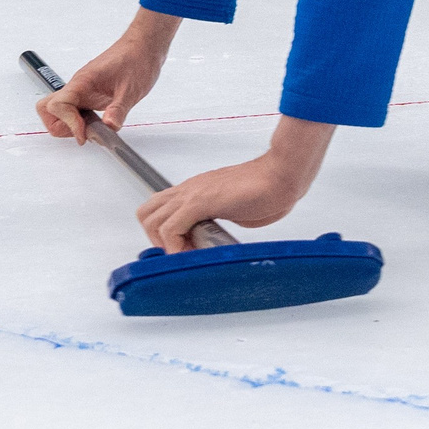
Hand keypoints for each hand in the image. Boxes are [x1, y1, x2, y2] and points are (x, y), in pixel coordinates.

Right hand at [37, 8, 181, 142]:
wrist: (143, 47)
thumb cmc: (137, 60)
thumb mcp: (131, 90)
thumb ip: (119, 110)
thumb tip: (110, 128)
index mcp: (83, 81)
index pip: (58, 105)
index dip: (69, 124)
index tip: (85, 134)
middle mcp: (77, 86)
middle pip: (47, 109)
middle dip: (61, 126)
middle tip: (84, 132)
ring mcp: (80, 90)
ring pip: (56, 110)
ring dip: (68, 125)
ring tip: (92, 128)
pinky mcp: (87, 94)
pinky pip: (71, 110)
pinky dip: (78, 121)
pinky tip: (96, 123)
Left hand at [135, 117, 335, 253]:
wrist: (281, 175)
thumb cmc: (267, 189)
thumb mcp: (233, 208)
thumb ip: (218, 218)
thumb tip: (212, 236)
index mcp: (195, 190)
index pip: (160, 209)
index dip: (164, 234)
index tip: (185, 249)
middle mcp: (188, 189)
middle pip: (146, 213)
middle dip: (156, 239)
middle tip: (182, 251)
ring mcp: (192, 194)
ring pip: (151, 220)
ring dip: (164, 244)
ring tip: (188, 253)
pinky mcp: (200, 202)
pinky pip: (170, 229)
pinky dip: (175, 247)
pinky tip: (194, 252)